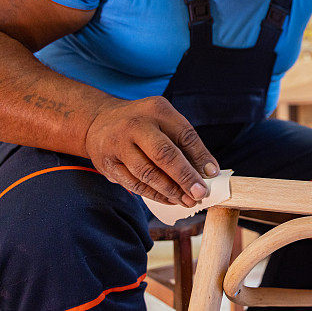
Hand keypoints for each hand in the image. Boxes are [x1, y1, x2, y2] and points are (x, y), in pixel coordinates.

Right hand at [85, 96, 219, 206]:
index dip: (200, 156)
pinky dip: (154, 195)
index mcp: (157, 110)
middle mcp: (135, 125)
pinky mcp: (107, 164)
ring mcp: (118, 145)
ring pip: (148, 173)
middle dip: (185, 177)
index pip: (184, 134)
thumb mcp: (164, 119)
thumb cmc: (142, 122)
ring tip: (187, 201)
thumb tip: (207, 171)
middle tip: (200, 193)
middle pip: (164, 154)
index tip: (212, 174)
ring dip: (171, 191)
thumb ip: (184, 142)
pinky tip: (169, 199)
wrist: (99, 120)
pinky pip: (134, 184)